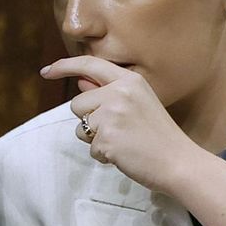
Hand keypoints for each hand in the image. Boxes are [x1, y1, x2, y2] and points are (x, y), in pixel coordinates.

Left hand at [42, 55, 199, 193]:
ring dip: (95, 139)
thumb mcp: (139, 103)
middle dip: (89, 120)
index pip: (89, 64)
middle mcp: (119, 92)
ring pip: (80, 127)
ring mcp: (112, 114)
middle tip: (118, 130)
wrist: (179, 162)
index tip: (46, 72)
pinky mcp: (106, 137)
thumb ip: (109, 92)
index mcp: (129, 80)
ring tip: (122, 142)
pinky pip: (91, 148)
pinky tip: (124, 154)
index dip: (64, 66)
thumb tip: (80, 82)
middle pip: (77, 104)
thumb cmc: (159, 136)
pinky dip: (103, 156)